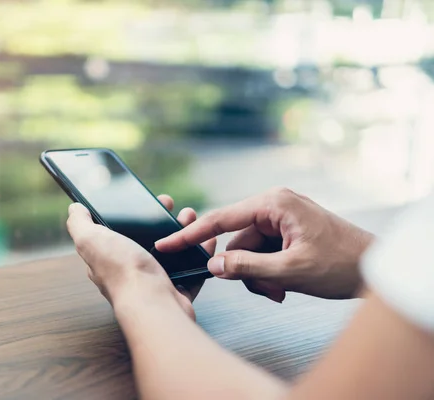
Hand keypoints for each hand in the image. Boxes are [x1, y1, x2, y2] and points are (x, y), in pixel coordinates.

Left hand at [66, 195, 215, 319]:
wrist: (155, 304)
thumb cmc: (122, 273)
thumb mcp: (91, 240)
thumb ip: (80, 224)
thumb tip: (75, 209)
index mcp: (109, 259)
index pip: (118, 232)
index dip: (131, 214)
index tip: (145, 199)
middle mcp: (130, 271)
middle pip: (148, 238)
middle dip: (161, 218)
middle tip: (170, 205)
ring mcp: (155, 282)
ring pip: (172, 251)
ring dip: (182, 231)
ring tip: (191, 216)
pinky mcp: (177, 290)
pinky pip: (192, 268)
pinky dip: (200, 253)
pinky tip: (206, 239)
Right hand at [155, 187, 374, 301]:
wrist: (374, 268)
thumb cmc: (341, 263)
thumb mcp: (290, 270)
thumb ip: (248, 267)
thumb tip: (213, 265)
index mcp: (273, 204)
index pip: (220, 219)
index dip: (190, 234)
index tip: (165, 243)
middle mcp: (273, 206)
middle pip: (235, 240)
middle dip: (243, 270)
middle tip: (265, 291)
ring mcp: (279, 218)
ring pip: (247, 251)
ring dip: (257, 276)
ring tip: (280, 291)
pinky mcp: (285, 231)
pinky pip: (261, 253)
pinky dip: (266, 273)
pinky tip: (283, 286)